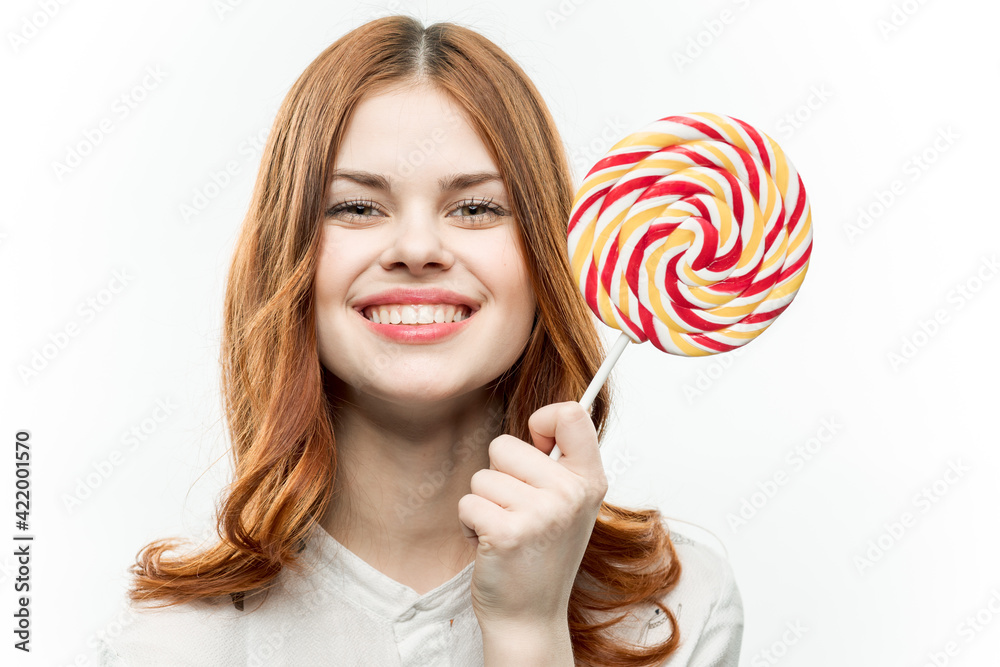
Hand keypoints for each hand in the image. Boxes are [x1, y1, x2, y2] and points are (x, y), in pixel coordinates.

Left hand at [457, 401, 608, 628]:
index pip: (571, 414)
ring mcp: (540, 513)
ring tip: (506, 530)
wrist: (529, 615)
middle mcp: (570, 494)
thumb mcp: (569, 504)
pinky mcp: (506, 532)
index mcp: (589, 480)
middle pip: (505, 445)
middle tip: (517, 510)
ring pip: (482, 476)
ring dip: (484, 504)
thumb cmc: (542, 555)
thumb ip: (559, 462)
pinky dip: (470, 523)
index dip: (543, 419)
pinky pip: (468, 502)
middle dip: (499, 476)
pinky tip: (491, 544)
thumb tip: (542, 418)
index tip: (537, 444)